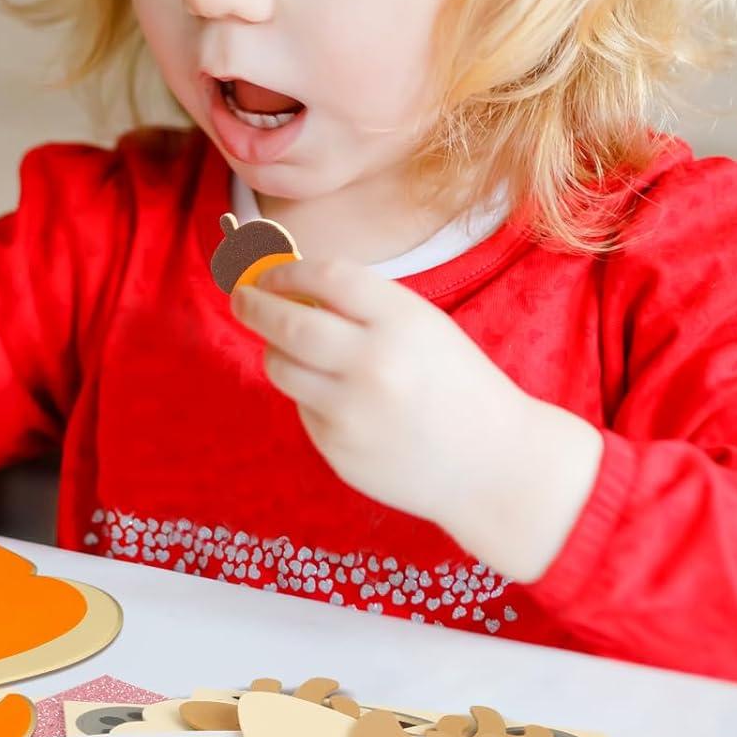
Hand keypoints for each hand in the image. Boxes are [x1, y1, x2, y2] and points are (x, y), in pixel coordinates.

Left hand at [230, 258, 602, 581]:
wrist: (494, 465)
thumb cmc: (457, 386)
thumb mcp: (423, 328)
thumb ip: (364, 307)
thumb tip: (289, 286)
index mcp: (403, 321)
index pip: (326, 277)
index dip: (289, 271)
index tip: (270, 273)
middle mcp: (373, 363)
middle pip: (287, 322)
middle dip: (254, 305)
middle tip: (242, 298)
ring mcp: (352, 411)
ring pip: (280, 366)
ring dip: (277, 352)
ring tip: (296, 352)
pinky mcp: (337, 450)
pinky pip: (303, 409)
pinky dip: (311, 398)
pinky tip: (347, 406)